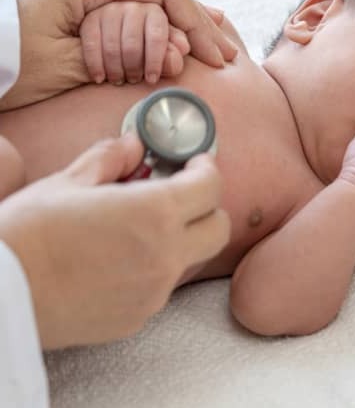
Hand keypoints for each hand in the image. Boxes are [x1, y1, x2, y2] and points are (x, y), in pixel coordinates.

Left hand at [0, 0, 237, 109]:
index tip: (218, 52)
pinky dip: (147, 17)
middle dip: (192, 23)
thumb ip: (126, 50)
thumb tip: (177, 49)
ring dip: (171, 22)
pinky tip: (170, 28)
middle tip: (222, 52)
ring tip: (204, 43)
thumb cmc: (2, 64)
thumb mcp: (68, 66)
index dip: (197, 20)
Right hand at [0, 135, 229, 348]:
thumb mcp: (68, 182)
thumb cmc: (28, 233)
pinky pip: (164, 285)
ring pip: (193, 256)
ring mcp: (155, 291)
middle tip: (181, 193)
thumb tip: (133, 144)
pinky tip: (122, 258)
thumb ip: (111, 157)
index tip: (196, 163)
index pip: (210, 186)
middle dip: (207, 206)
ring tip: (141, 226)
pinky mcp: (139, 317)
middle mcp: (164, 255)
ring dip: (182, 236)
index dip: (206, 168)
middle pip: (219, 228)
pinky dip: (156, 265)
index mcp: (153, 213)